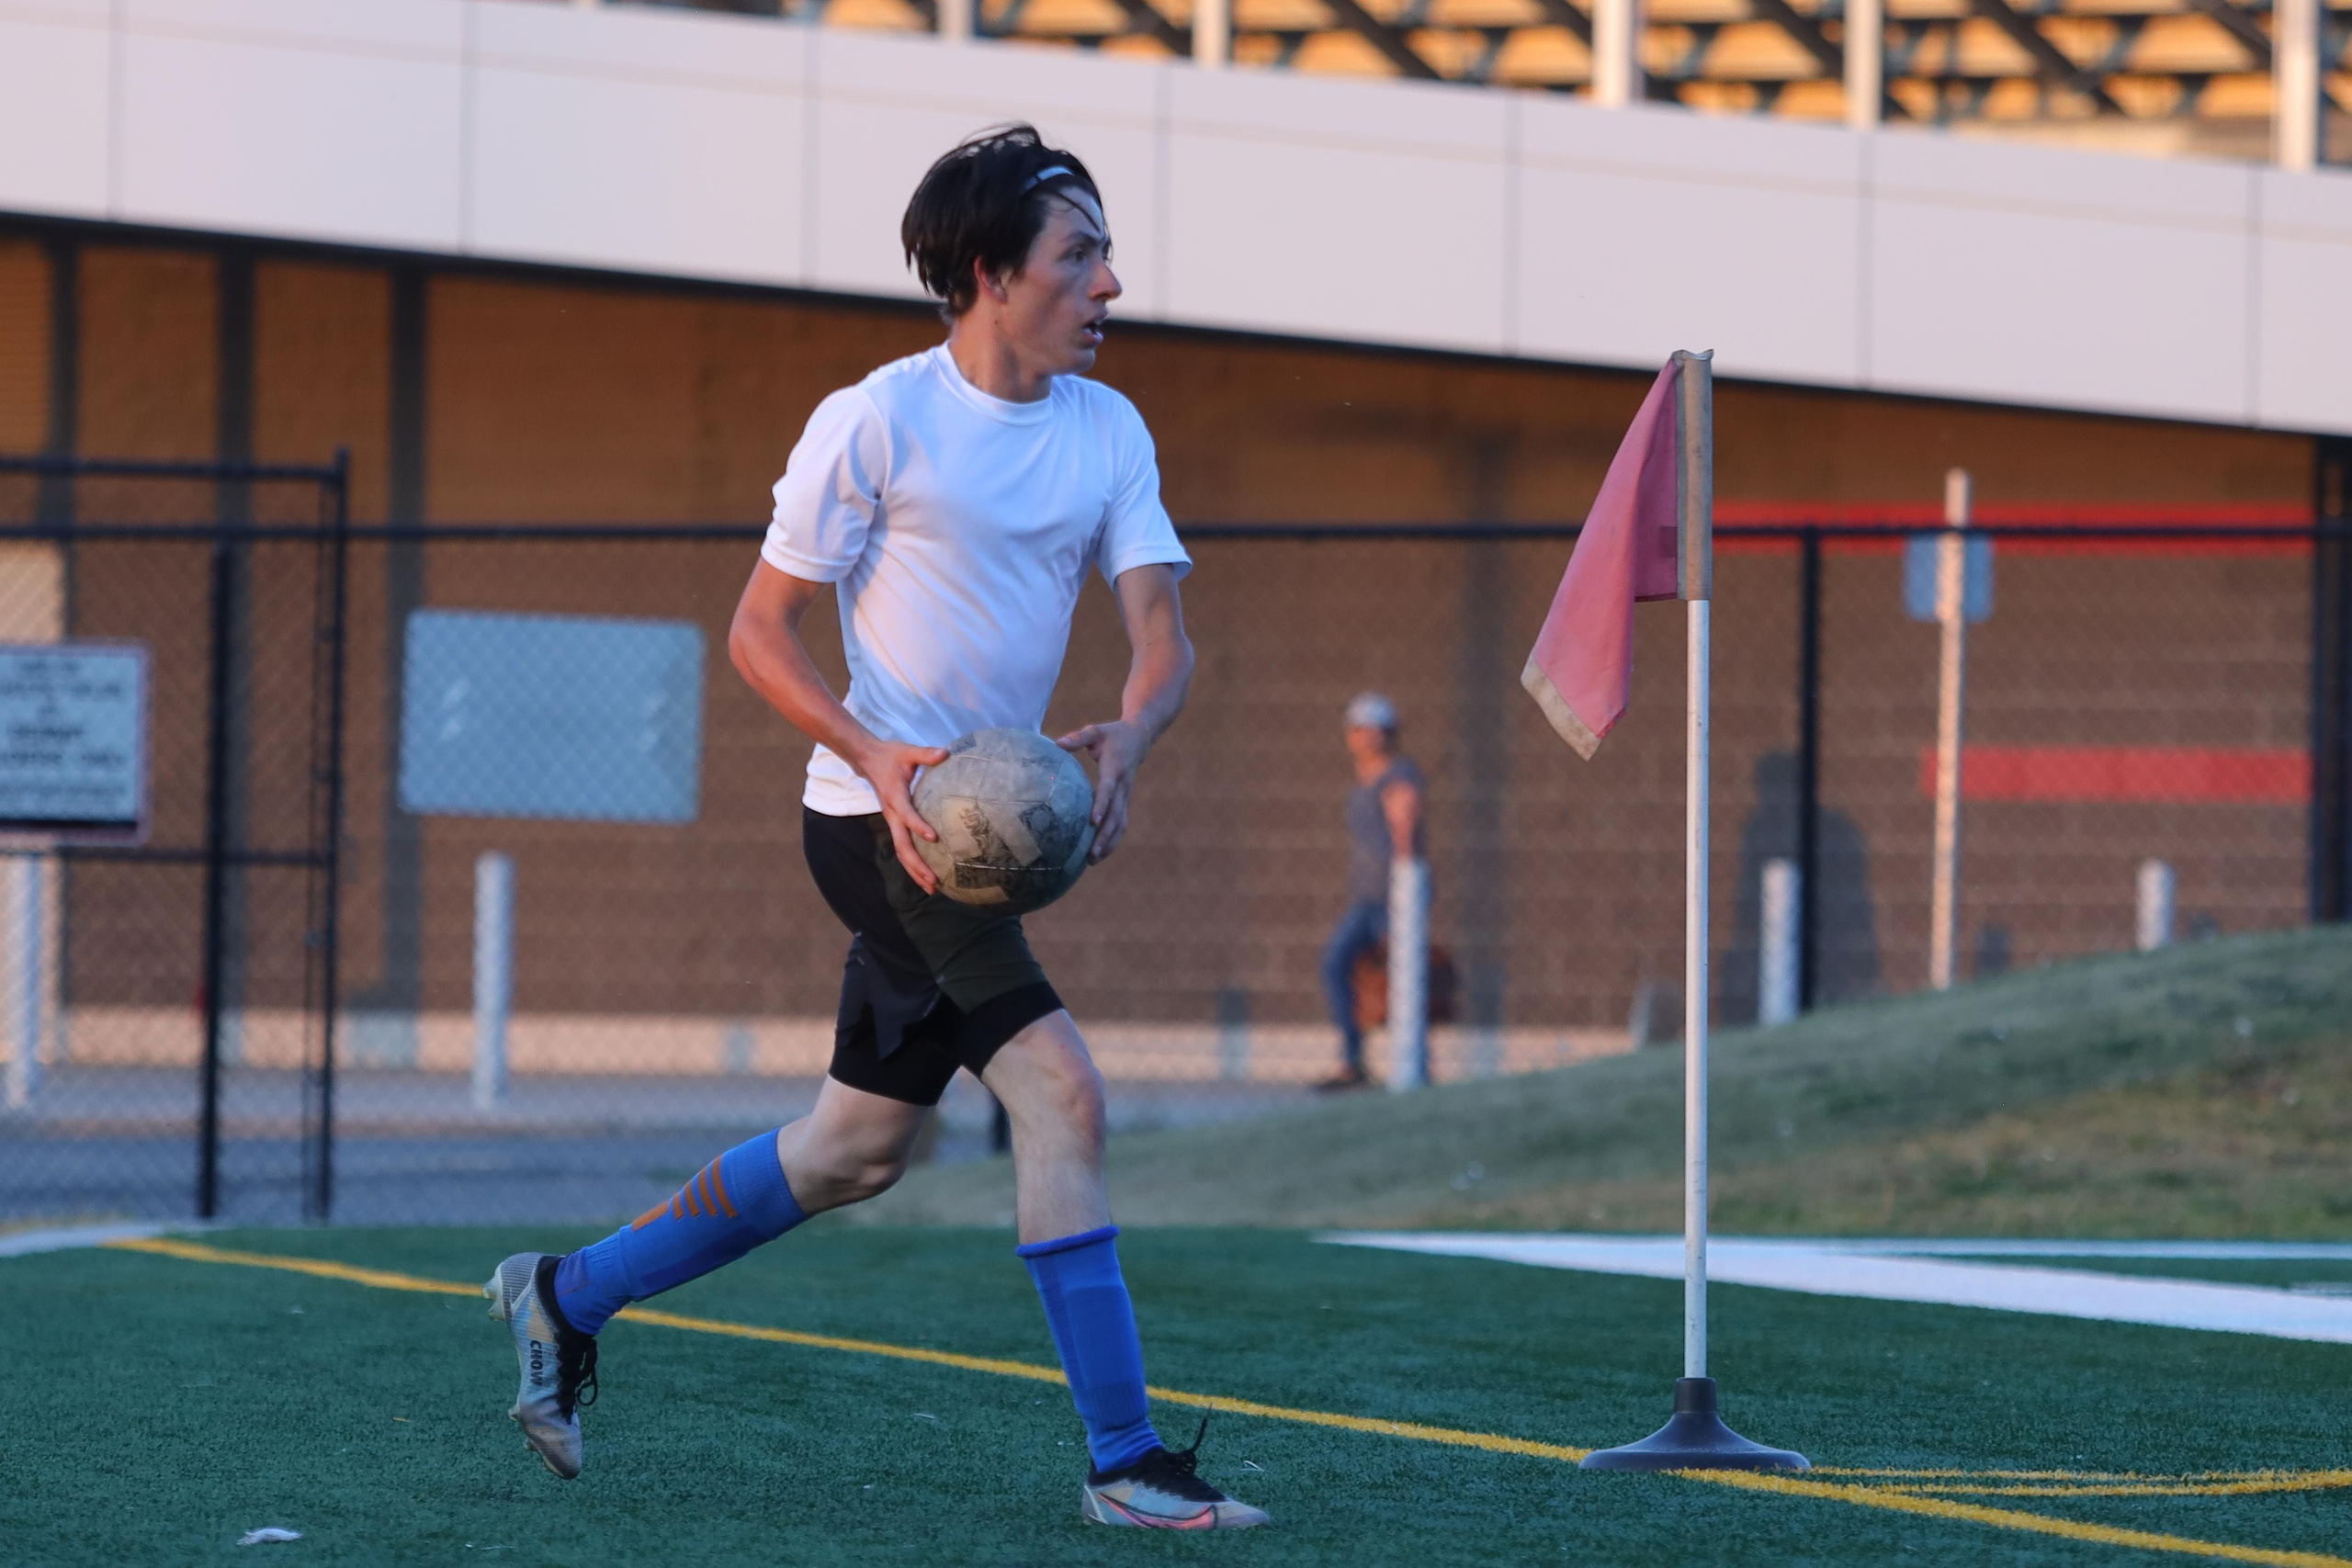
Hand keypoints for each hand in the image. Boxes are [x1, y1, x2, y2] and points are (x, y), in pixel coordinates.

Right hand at [849, 736, 950, 892]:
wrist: (867, 760)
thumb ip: (926, 754)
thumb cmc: (890, 756)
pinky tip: (925, 876)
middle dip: (918, 865)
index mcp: (895, 797)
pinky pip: (903, 848)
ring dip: (915, 871)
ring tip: (932, 888)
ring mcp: (892, 821)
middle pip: (902, 845)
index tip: (933, 837)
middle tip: (934, 881)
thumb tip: (945, 753)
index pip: (907, 814)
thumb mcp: (908, 751)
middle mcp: (892, 814)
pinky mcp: (895, 824)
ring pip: (902, 852)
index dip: (918, 826)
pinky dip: (913, 864)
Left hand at [1056, 719, 1149, 862]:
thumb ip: (1077, 738)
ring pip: (1120, 824)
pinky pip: (1121, 824)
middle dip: (1104, 836)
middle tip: (1091, 854)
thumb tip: (1057, 743)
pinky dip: (1112, 839)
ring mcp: (1126, 796)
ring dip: (1109, 843)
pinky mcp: (1125, 801)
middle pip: (1115, 815)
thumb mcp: (1095, 731)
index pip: (1108, 790)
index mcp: (1115, 770)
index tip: (1093, 821)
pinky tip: (1100, 853)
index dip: (1101, 805)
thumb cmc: (1112, 735)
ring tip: (1093, 860)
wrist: (1139, 737)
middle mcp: (1123, 787)